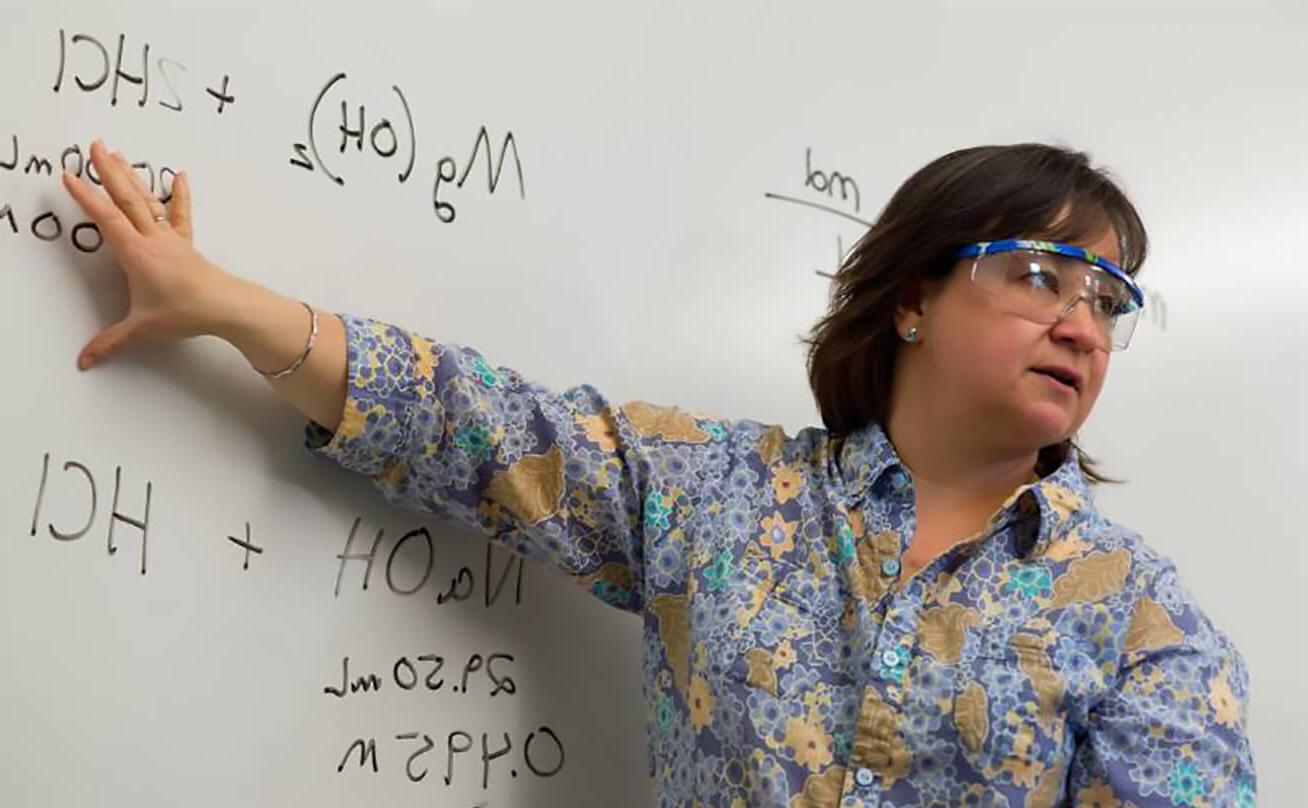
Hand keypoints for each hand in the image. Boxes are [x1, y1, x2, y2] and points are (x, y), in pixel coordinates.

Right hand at [62, 139, 231, 369]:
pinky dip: (180, 195)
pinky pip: (182, 215)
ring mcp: (172, 239)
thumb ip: (111, 342)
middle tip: (95, 144)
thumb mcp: (143, 328)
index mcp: (137, 253)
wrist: (228, 307)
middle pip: (127, 198)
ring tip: (120, 153)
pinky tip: (180, 176)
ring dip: (133, 177)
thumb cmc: (187, 312)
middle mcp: (153, 239)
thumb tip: (85, 360)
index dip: (87, 196)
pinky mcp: (188, 245)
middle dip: (109, 171)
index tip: (70, 174)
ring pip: (149, 201)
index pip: (106, 218)